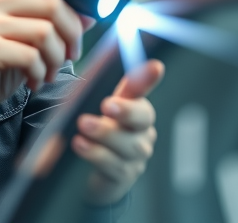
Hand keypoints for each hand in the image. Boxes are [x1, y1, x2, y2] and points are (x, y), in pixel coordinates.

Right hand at [0, 0, 109, 142]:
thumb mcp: (20, 39)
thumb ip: (49, 23)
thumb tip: (89, 14)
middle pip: (53, 5)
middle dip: (73, 34)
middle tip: (72, 55)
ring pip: (47, 32)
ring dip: (57, 59)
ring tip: (46, 72)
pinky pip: (33, 56)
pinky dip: (40, 73)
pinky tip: (32, 81)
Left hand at [73, 59, 164, 205]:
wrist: (89, 172)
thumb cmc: (93, 131)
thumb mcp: (89, 106)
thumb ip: (92, 87)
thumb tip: (93, 63)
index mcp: (134, 105)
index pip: (142, 89)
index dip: (148, 78)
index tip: (155, 67)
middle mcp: (142, 129)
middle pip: (143, 118)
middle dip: (127, 110)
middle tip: (107, 104)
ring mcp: (137, 154)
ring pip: (129, 144)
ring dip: (105, 133)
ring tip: (83, 125)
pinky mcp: (126, 174)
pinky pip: (116, 165)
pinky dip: (97, 153)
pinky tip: (81, 145)